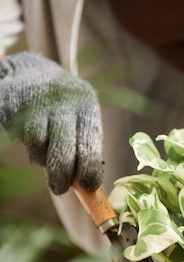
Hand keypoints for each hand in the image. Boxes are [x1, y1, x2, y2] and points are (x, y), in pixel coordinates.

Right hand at [0, 52, 102, 194]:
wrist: (31, 72)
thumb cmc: (63, 107)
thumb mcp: (81, 119)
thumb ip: (84, 147)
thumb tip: (87, 186)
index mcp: (87, 104)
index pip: (90, 141)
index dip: (89, 167)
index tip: (89, 186)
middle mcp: (64, 100)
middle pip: (63, 147)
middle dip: (62, 174)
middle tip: (59, 189)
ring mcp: (38, 100)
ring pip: (39, 144)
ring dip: (41, 158)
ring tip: (43, 153)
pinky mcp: (15, 102)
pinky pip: (22, 136)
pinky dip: (27, 145)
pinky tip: (31, 138)